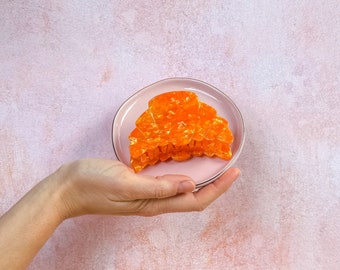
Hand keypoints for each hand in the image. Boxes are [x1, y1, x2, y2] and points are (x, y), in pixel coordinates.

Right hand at [54, 159, 239, 217]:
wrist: (68, 187)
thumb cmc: (93, 185)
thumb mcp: (126, 184)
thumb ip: (158, 186)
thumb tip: (189, 185)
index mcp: (154, 203)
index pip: (195, 201)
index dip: (217, 189)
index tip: (235, 173)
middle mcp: (155, 200)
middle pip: (193, 196)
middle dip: (215, 184)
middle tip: (230, 166)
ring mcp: (147, 191)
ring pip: (182, 187)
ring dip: (201, 177)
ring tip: (214, 163)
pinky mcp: (139, 181)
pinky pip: (167, 179)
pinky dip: (181, 171)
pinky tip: (184, 160)